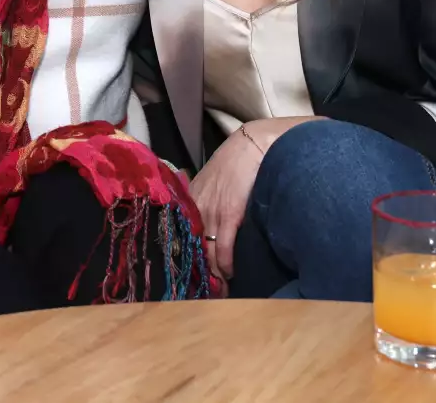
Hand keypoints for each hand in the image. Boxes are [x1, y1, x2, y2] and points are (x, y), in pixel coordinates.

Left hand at [189, 117, 321, 280]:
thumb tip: (209, 225)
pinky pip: (224, 248)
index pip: (184, 237)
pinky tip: (230, 274)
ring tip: (220, 289)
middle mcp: (196, 209)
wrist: (251, 145)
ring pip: (209, 253)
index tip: (193, 275)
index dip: (189, 257)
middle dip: (201, 271)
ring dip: (215, 274)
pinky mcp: (228, 215)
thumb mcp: (211, 181)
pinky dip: (226, 265)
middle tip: (208, 290)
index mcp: (190, 201)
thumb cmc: (235, 163)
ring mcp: (211, 213)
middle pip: (194, 249)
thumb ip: (206, 201)